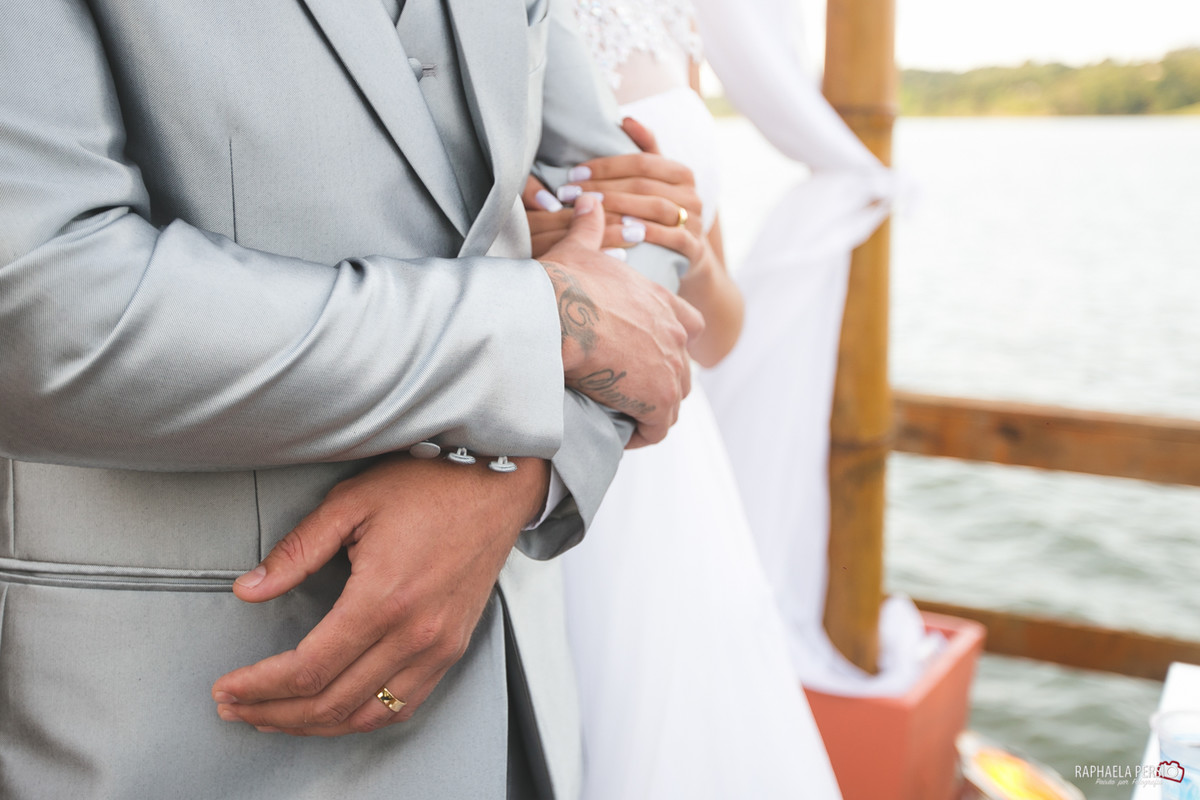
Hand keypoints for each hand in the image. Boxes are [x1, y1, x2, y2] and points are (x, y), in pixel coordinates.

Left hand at [211, 454, 549, 735]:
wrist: (495, 487)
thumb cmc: (431, 486)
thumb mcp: (351, 502)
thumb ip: (297, 550)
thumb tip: (249, 589)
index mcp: (383, 598)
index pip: (307, 668)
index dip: (258, 686)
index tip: (228, 687)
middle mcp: (414, 633)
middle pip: (331, 702)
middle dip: (273, 713)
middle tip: (235, 707)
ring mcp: (438, 647)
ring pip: (366, 715)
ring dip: (313, 726)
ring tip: (274, 718)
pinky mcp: (452, 648)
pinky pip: (404, 705)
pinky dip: (362, 719)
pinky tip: (335, 713)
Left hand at [523, 118, 706, 270]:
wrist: (687, 254)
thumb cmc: (659, 211)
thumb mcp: (654, 180)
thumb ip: (644, 149)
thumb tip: (626, 119)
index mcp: (681, 173)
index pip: (641, 162)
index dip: (606, 166)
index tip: (574, 174)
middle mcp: (692, 195)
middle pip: (644, 185)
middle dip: (603, 188)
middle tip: (570, 195)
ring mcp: (696, 222)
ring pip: (656, 208)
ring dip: (619, 208)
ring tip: (588, 212)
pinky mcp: (694, 248)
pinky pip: (671, 237)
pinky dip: (647, 233)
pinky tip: (620, 231)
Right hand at [539, 192, 703, 447]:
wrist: (557, 317)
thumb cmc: (563, 284)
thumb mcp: (580, 249)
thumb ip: (590, 227)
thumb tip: (588, 200)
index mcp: (660, 301)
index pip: (690, 324)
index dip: (671, 341)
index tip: (645, 354)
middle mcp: (674, 334)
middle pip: (682, 368)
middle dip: (659, 381)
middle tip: (627, 390)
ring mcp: (670, 368)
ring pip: (672, 401)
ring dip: (651, 410)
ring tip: (621, 415)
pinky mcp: (657, 400)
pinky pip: (658, 428)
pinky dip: (642, 434)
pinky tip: (619, 433)